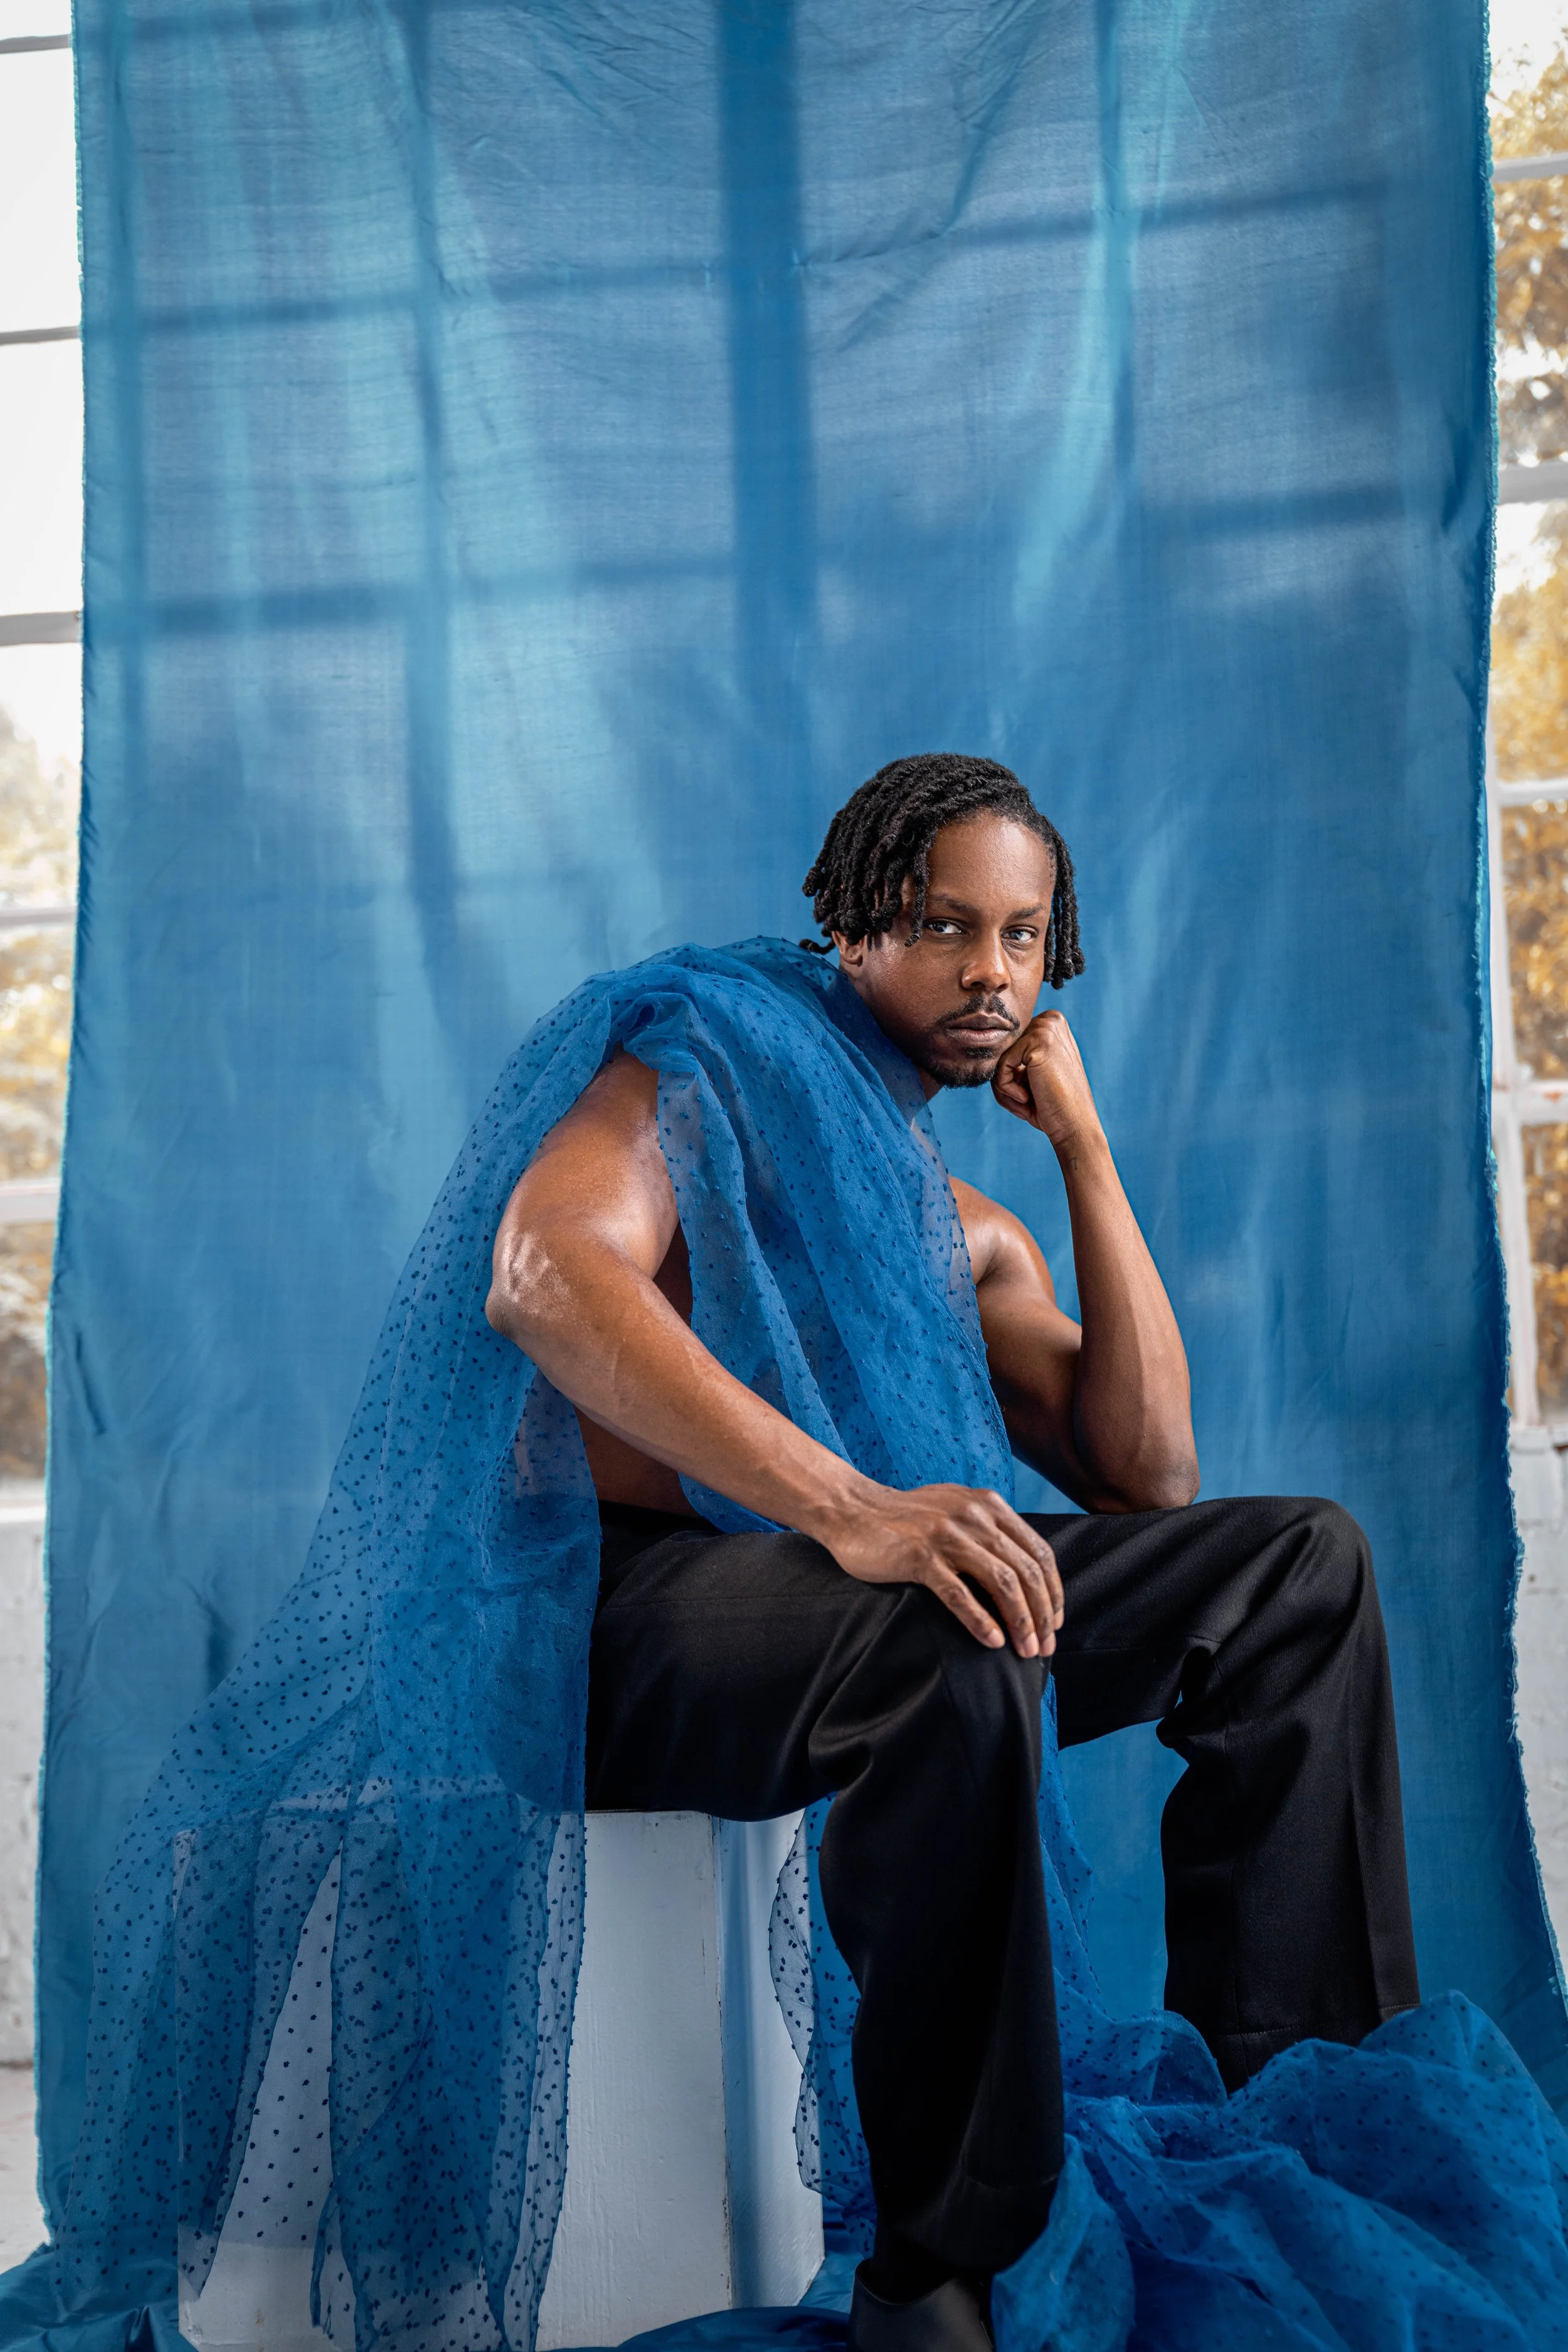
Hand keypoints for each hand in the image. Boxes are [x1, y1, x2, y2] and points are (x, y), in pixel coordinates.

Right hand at [812, 1482, 1063, 1656]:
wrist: (853, 1510)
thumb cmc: (906, 1519)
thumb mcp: (956, 1510)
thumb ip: (989, 1529)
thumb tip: (1024, 1570)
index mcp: (989, 1505)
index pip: (1039, 1552)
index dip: (1054, 1590)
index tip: (1055, 1622)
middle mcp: (974, 1516)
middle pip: (1026, 1571)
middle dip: (1042, 1614)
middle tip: (1045, 1647)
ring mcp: (947, 1536)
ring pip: (1001, 1583)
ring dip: (1020, 1621)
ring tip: (1025, 1651)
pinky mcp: (920, 1557)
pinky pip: (960, 1594)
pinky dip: (981, 1621)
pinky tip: (992, 1642)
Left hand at [991, 1010, 1100, 1152]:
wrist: (1074, 1126)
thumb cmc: (1051, 1105)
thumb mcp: (1030, 1075)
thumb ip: (1012, 1057)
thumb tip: (984, 1048)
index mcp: (1050, 1024)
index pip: (1008, 1046)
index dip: (1011, 1074)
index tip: (1031, 1093)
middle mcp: (1050, 1020)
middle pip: (1002, 1050)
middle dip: (1006, 1081)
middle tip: (1028, 1100)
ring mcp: (1045, 1028)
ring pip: (999, 1058)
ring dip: (1005, 1088)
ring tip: (1028, 1100)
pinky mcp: (1038, 1041)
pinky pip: (1000, 1066)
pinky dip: (1006, 1089)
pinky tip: (1027, 1098)